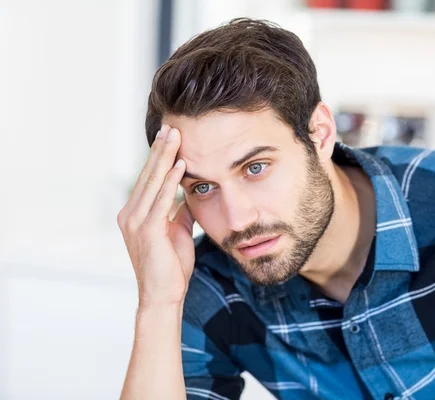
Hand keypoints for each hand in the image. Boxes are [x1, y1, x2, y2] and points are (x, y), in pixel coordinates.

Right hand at [117, 125, 195, 308]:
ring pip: (153, 182)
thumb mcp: (177, 231)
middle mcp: (130, 214)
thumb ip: (179, 211)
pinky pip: (161, 201)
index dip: (159, 156)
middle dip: (160, 149)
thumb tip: (189, 194)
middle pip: (147, 174)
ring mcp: (136, 222)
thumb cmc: (171, 266)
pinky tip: (181, 165)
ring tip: (175, 136)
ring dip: (165, 157)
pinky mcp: (147, 231)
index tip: (170, 136)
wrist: (164, 295)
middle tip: (170, 125)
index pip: (148, 178)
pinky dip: (171, 181)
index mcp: (135, 213)